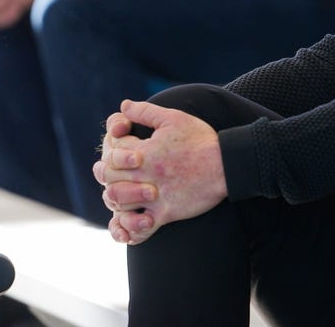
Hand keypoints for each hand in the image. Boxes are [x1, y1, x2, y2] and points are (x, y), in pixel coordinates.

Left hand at [93, 100, 226, 245]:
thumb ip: (145, 111)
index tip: (121, 149)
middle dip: (107, 174)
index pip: (112, 151)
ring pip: (119, 203)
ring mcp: (155, 196)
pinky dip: (132, 228)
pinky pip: (141, 228)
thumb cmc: (201, 140)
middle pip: (109, 177)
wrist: (227, 165)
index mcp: (145, 151)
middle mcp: (146, 174)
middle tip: (115, 173)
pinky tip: (134, 220)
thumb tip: (123, 105)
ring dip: (116, 199)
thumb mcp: (173, 118)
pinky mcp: (166, 213)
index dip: (111, 149)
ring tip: (122, 194)